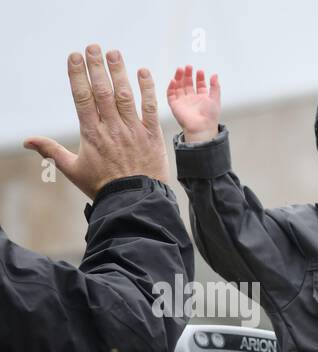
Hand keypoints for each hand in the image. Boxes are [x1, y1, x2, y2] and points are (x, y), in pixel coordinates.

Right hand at [23, 45, 167, 199]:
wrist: (135, 201)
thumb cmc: (103, 186)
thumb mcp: (73, 169)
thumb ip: (51, 151)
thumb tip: (27, 141)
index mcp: (91, 133)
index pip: (82, 97)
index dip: (78, 75)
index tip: (74, 56)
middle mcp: (112, 128)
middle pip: (102, 91)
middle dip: (97, 67)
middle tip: (93, 47)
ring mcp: (133, 131)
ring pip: (125, 96)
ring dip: (119, 72)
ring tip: (114, 53)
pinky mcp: (152, 136)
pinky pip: (150, 108)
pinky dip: (147, 89)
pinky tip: (143, 72)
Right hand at [166, 65, 220, 142]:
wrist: (201, 127)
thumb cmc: (210, 117)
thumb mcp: (215, 99)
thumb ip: (215, 87)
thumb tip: (215, 75)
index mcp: (202, 98)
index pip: (200, 85)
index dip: (199, 77)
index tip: (200, 71)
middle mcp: (192, 99)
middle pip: (188, 83)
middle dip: (188, 75)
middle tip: (188, 67)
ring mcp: (183, 101)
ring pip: (179, 86)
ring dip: (179, 78)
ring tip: (180, 69)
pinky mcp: (175, 105)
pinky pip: (171, 94)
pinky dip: (171, 87)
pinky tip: (173, 80)